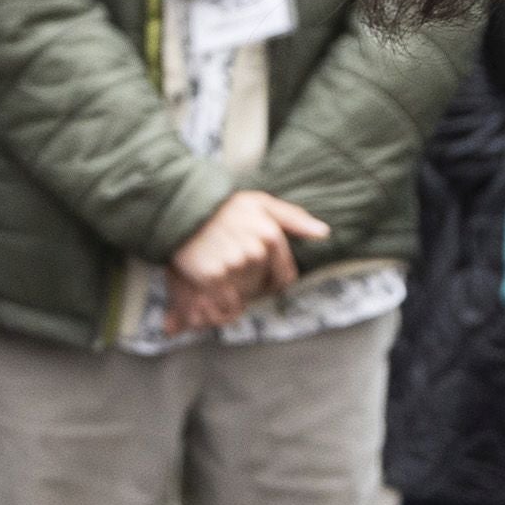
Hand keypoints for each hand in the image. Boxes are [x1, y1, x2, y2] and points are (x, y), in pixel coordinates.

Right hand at [162, 188, 329, 335]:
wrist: (182, 208)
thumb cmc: (225, 207)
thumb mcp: (262, 203)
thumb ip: (294, 219)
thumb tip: (323, 233)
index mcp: (271, 235)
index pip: (284, 276)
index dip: (273, 281)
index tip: (257, 276)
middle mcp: (256, 251)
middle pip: (263, 286)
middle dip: (250, 282)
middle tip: (231, 264)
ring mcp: (234, 265)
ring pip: (244, 294)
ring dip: (234, 290)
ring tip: (220, 268)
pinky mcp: (212, 276)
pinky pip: (224, 301)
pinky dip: (219, 298)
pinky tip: (211, 281)